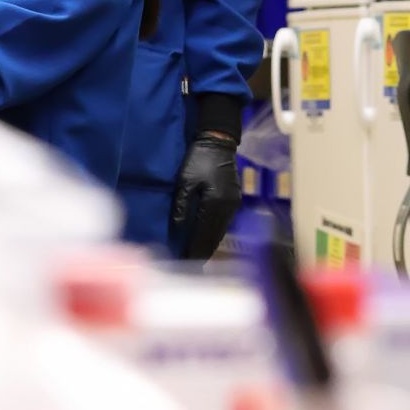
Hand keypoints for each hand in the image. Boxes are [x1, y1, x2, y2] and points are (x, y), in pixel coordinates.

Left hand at [171, 132, 241, 259]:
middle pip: (214, 236)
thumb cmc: (199, 158)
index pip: (202, 233)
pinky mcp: (234, 200)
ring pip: (221, 231)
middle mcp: (227, 207)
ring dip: (210, 244)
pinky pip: (224, 223)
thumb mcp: (184, 180)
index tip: (185, 262)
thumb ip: (181, 205)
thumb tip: (175, 228)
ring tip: (199, 257)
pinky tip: (209, 240)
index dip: (193, 249)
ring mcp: (233, 204)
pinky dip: (215, 234)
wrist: (219, 141)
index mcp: (214, 203)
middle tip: (193, 267)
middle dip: (203, 252)